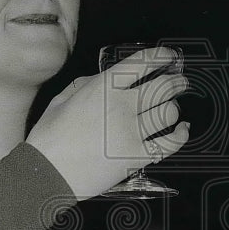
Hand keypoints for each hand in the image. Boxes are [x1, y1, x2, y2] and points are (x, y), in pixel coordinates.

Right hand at [26, 48, 188, 199]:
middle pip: (163, 86)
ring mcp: (132, 132)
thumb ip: (87, 84)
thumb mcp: (62, 99)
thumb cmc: (49, 138)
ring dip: (174, 108)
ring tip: (173, 108)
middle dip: (176, 81)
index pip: (143, 63)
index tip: (170, 58)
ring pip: (169, 112)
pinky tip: (181, 130)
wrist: (46, 172)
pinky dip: (181, 135)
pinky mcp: (137, 157)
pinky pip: (171, 142)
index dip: (162, 57)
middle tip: (179, 82)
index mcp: (104, 87)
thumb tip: (104, 79)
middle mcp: (122, 105)